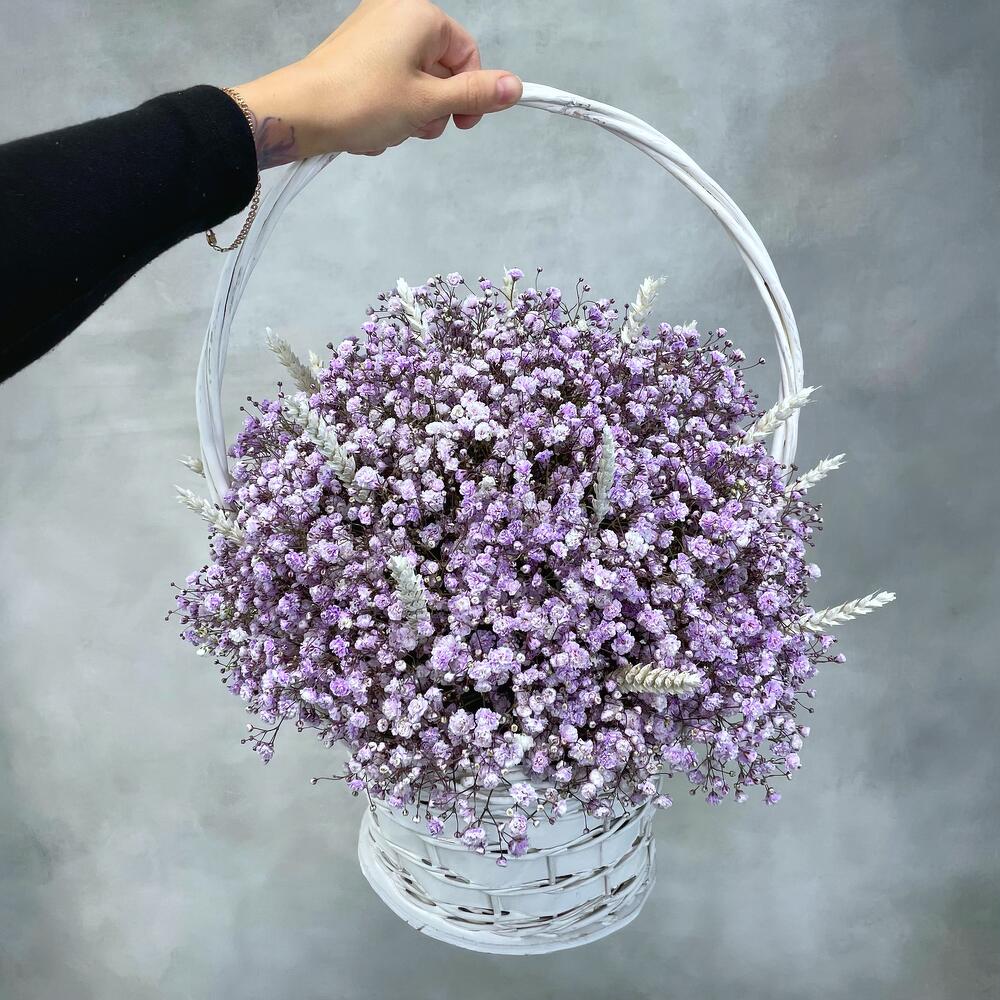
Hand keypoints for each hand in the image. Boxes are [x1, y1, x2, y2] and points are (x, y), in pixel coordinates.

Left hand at [232, 0, 522, 167]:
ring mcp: (372, 34)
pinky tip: (370, 126)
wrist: (299, 113)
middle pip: (441, 69)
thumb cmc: (364, 102)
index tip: (461, 126)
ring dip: (410, 116)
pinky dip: (387, 110)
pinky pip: (389, 85)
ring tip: (388, 128)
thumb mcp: (428, 103)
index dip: (470, 94)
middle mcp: (397, 14)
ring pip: (415, 83)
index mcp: (420, 15)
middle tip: (414, 127)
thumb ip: (474, 95)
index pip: (467, 54)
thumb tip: (516, 87)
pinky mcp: (354, 55)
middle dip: (433, 108)